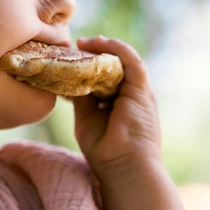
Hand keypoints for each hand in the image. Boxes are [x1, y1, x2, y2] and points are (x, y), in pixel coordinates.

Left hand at [72, 36, 161, 170]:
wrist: (125, 168)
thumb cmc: (106, 151)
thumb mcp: (86, 119)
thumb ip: (81, 99)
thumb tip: (68, 81)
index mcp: (118, 102)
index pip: (105, 76)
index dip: (90, 63)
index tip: (71, 56)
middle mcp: (129, 95)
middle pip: (114, 65)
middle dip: (96, 52)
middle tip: (76, 44)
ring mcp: (137, 92)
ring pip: (124, 60)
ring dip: (105, 47)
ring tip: (85, 41)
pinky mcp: (141, 91)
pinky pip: (132, 61)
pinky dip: (117, 48)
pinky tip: (100, 42)